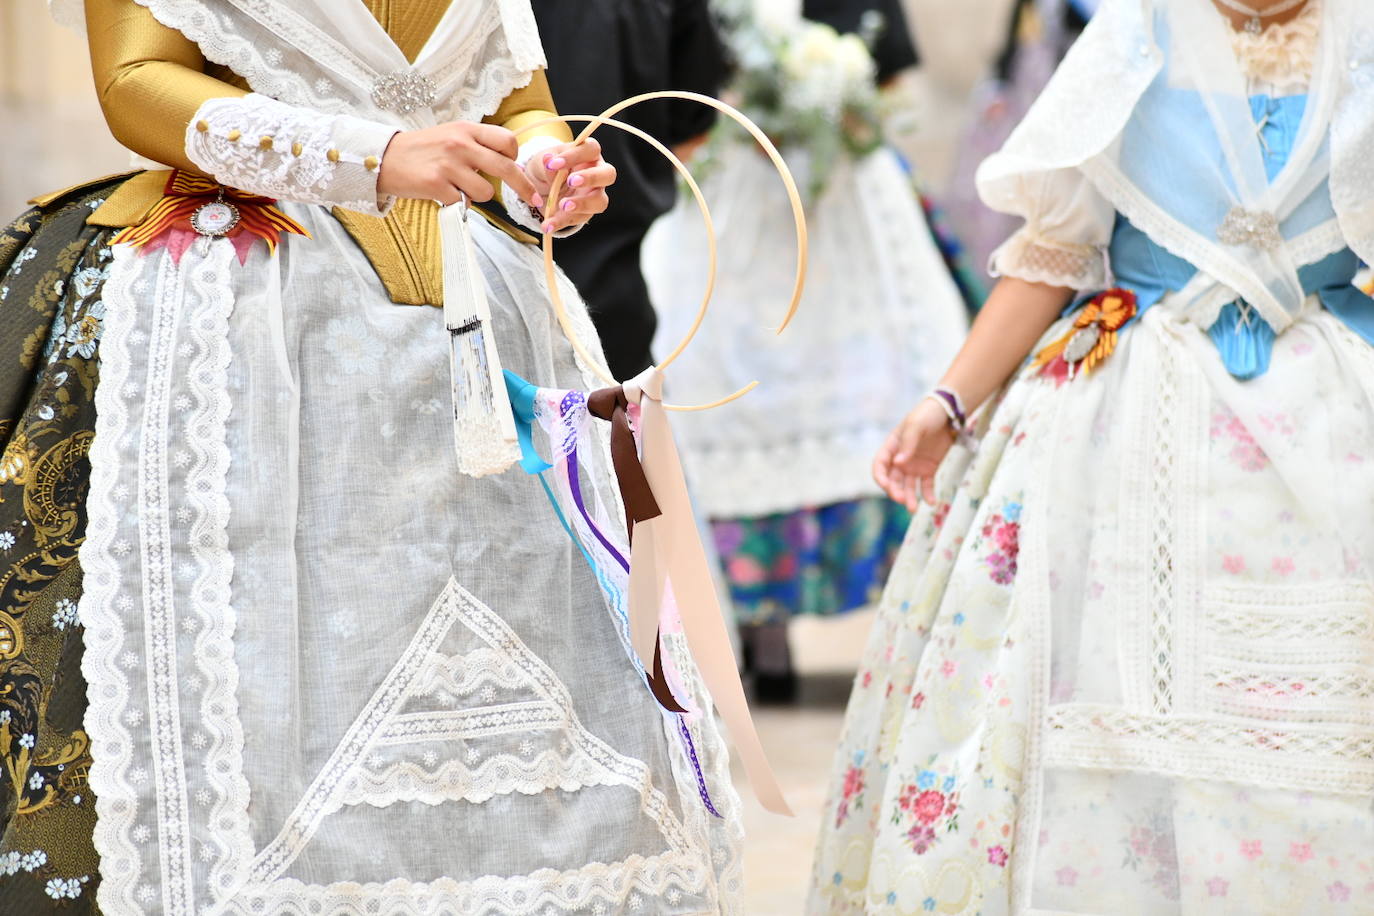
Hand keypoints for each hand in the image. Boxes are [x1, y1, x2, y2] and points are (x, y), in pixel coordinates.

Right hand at [377, 122, 535, 205]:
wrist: (384, 157)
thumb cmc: (422, 149)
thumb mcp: (451, 135)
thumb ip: (477, 145)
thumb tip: (507, 163)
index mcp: (467, 129)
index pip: (507, 141)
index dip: (514, 157)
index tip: (514, 167)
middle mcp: (460, 144)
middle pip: (506, 168)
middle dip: (523, 187)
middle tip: (533, 200)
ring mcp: (449, 165)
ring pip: (485, 192)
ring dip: (477, 196)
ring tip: (459, 187)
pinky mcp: (436, 185)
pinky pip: (462, 202)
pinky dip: (457, 203)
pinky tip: (443, 193)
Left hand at [525, 138, 614, 232]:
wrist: (543, 186)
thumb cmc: (550, 167)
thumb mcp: (545, 162)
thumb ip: (548, 164)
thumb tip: (548, 159)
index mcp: (589, 154)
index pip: (591, 149)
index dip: (575, 156)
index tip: (553, 163)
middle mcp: (598, 173)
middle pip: (608, 174)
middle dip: (591, 178)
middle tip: (571, 182)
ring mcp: (595, 194)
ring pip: (600, 200)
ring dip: (582, 204)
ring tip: (562, 206)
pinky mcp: (587, 212)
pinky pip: (580, 218)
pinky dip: (562, 222)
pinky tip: (549, 224)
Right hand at [873, 398, 955, 510]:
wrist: (949, 413)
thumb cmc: (928, 414)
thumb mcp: (916, 425)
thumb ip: (908, 444)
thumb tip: (899, 463)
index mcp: (892, 447)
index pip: (880, 465)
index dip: (881, 477)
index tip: (887, 486)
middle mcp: (900, 459)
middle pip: (893, 480)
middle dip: (895, 491)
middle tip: (903, 500)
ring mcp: (914, 466)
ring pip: (908, 486)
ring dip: (909, 497)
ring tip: (913, 508)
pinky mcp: (928, 469)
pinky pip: (925, 485)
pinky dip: (927, 495)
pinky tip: (931, 502)